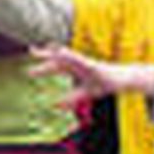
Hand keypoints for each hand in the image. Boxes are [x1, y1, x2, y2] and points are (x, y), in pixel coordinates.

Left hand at [31, 45, 153, 100]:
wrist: (123, 81)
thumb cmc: (103, 83)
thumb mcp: (84, 93)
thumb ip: (71, 98)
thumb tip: (56, 105)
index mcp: (75, 68)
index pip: (56, 64)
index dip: (44, 62)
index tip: (31, 56)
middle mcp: (79, 63)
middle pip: (59, 58)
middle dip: (46, 55)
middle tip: (31, 51)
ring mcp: (86, 63)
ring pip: (69, 57)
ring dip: (57, 54)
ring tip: (46, 49)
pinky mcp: (95, 66)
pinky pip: (82, 61)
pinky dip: (72, 57)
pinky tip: (64, 53)